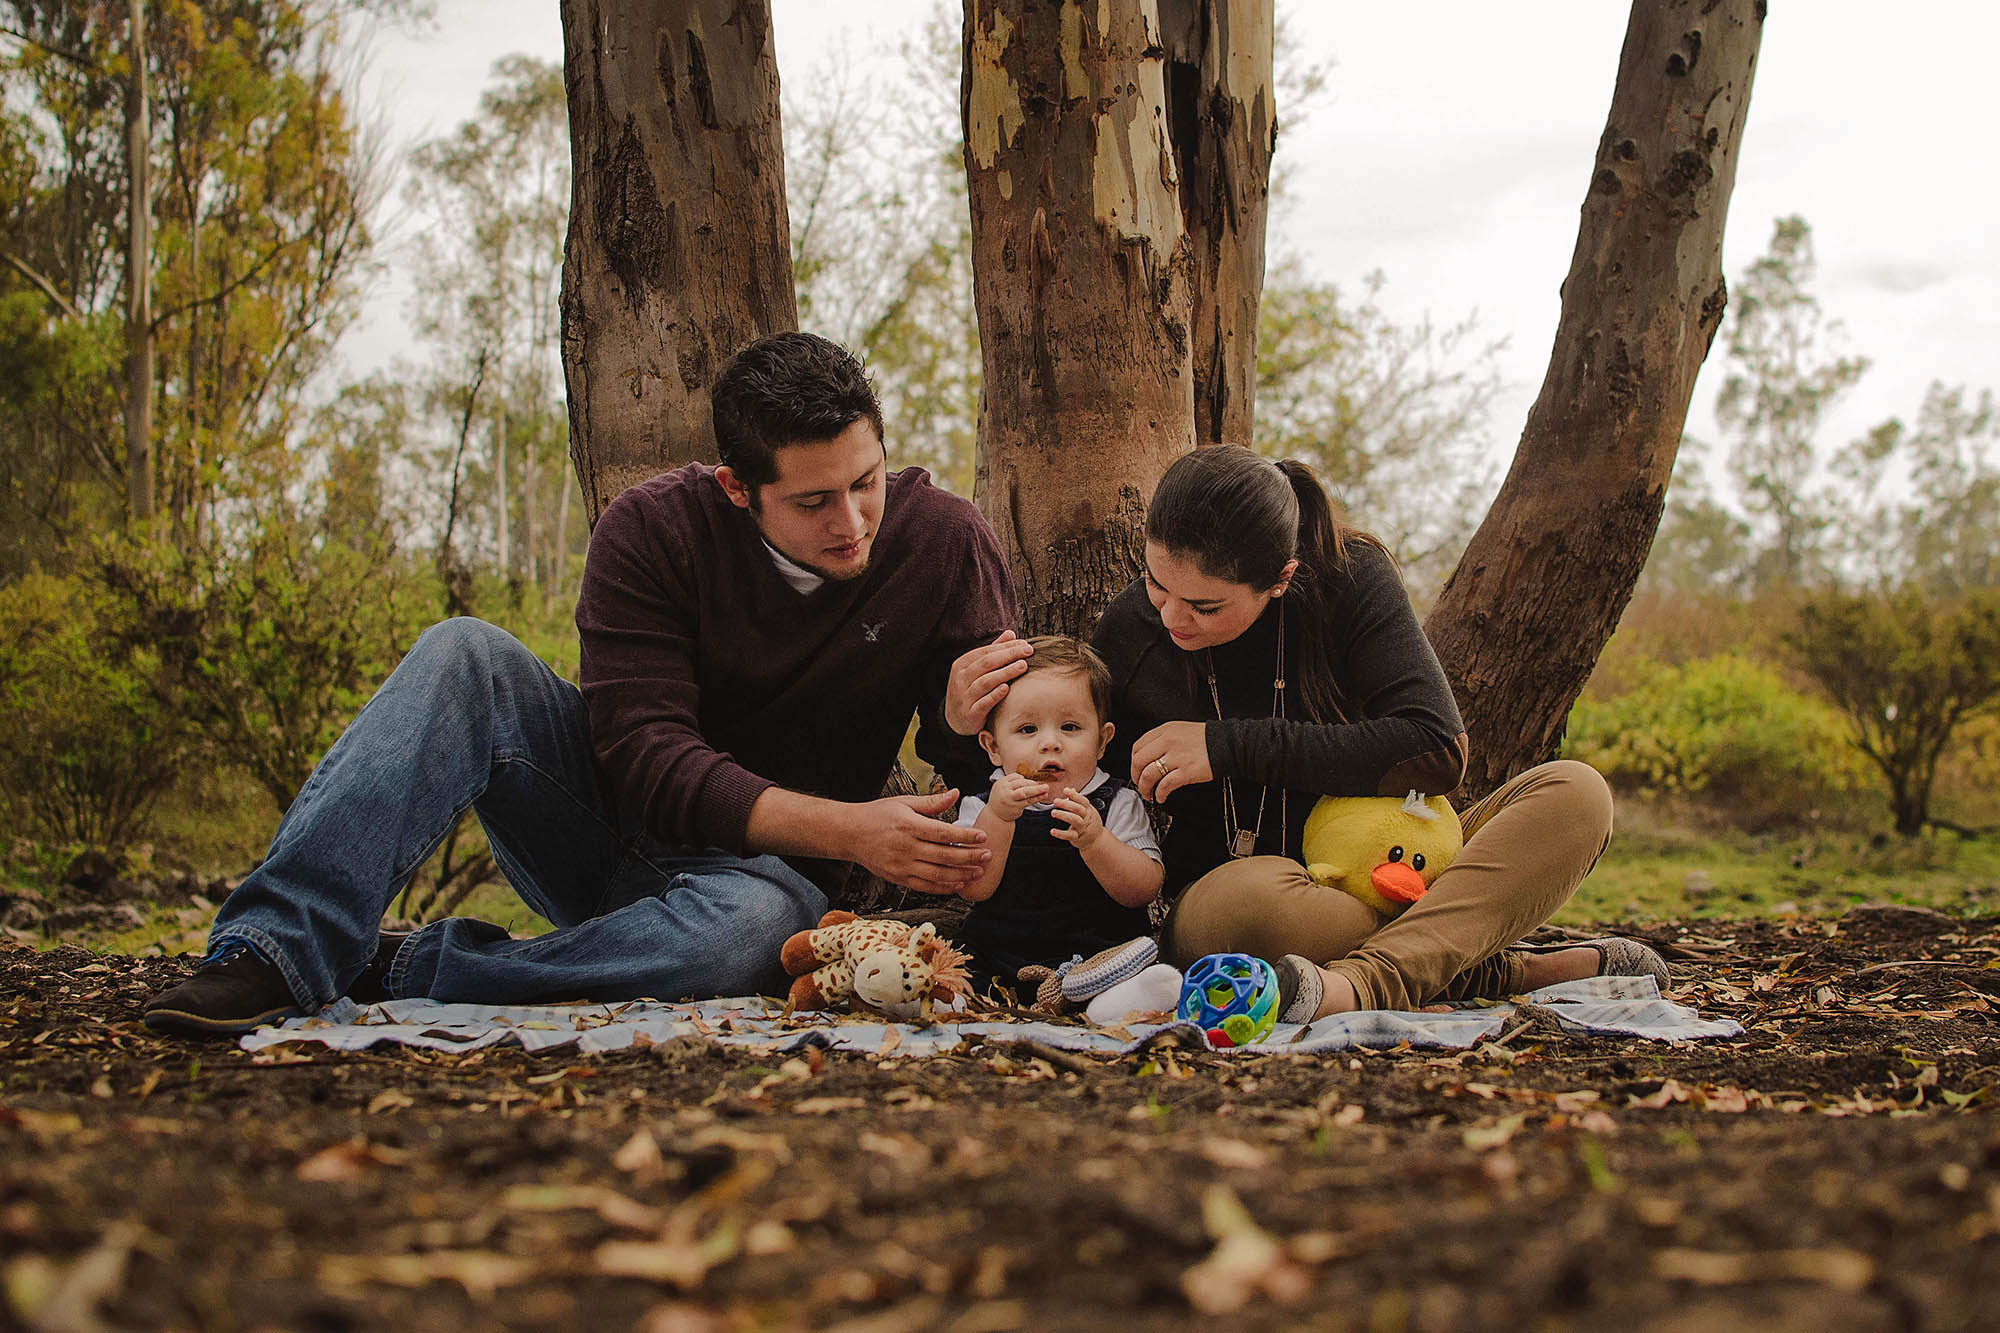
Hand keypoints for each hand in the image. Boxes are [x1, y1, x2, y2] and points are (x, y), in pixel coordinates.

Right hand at [851, 790, 989, 894]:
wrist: (850, 833)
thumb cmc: (878, 815)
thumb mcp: (904, 802)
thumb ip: (931, 802)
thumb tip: (955, 793)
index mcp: (909, 825)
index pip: (943, 834)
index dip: (965, 837)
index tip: (982, 837)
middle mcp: (905, 847)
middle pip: (944, 856)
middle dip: (969, 857)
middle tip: (988, 856)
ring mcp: (901, 865)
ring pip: (937, 874)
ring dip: (961, 874)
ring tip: (978, 872)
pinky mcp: (898, 878)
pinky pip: (925, 886)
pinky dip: (943, 887)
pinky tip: (958, 883)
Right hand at [945, 630, 1034, 734]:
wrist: (955, 719)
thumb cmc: (971, 689)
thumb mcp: (977, 669)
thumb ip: (993, 652)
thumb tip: (1011, 633)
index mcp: (962, 665)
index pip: (985, 651)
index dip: (1006, 646)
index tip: (1024, 644)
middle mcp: (960, 679)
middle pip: (986, 663)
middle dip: (1009, 655)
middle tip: (1028, 651)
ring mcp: (963, 697)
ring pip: (985, 682)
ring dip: (1005, 672)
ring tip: (1023, 666)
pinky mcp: (969, 713)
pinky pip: (983, 703)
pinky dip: (995, 695)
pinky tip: (1007, 688)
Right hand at [986, 772, 1049, 821]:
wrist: (995, 815)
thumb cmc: (1002, 799)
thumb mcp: (1002, 788)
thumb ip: (1013, 782)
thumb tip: (1030, 779)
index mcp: (1001, 783)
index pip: (1015, 777)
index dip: (1025, 779)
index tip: (1033, 781)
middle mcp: (1005, 791)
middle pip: (1021, 784)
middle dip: (1033, 784)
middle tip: (1044, 784)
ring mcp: (1010, 800)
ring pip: (1025, 793)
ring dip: (1037, 791)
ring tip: (1046, 789)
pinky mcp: (1015, 808)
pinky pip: (1028, 801)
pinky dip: (1036, 798)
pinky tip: (1042, 796)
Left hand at [1049, 788, 1103, 850]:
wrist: (1097, 839)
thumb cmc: (1090, 823)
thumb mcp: (1087, 810)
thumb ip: (1078, 800)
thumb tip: (1070, 789)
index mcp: (1088, 810)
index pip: (1083, 801)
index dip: (1074, 795)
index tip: (1065, 790)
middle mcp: (1086, 818)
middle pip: (1078, 809)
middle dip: (1066, 804)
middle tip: (1056, 801)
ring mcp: (1082, 828)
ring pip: (1075, 820)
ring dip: (1063, 815)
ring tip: (1054, 812)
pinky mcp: (1077, 837)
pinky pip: (1069, 835)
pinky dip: (1060, 833)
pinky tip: (1053, 831)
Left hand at [1130, 721, 1212, 801]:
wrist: (1228, 744)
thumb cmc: (1207, 739)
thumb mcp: (1181, 730)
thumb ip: (1164, 740)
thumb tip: (1149, 756)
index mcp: (1165, 731)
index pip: (1138, 746)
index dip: (1134, 761)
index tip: (1136, 770)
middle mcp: (1168, 742)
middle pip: (1139, 761)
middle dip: (1135, 776)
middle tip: (1139, 784)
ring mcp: (1177, 757)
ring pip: (1148, 774)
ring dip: (1145, 788)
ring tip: (1148, 794)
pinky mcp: (1186, 771)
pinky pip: (1165, 785)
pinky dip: (1160, 794)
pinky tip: (1161, 797)